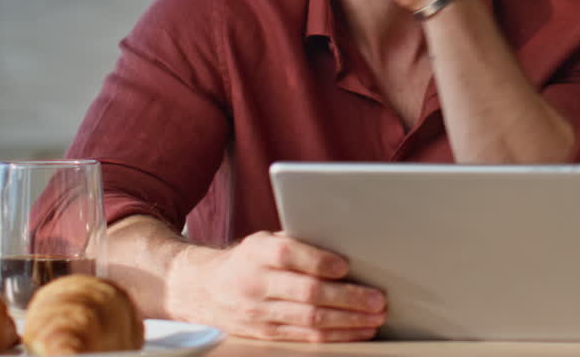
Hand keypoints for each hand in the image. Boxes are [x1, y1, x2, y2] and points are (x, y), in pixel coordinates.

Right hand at [169, 231, 386, 341]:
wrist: (203, 289)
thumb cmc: (249, 260)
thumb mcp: (264, 241)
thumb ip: (298, 243)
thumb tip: (347, 245)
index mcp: (256, 252)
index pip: (288, 254)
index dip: (318, 261)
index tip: (346, 266)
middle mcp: (255, 283)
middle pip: (306, 292)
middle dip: (347, 297)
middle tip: (377, 299)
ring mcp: (258, 313)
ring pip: (309, 319)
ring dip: (348, 321)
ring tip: (375, 318)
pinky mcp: (265, 334)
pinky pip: (305, 337)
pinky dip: (337, 335)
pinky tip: (358, 331)